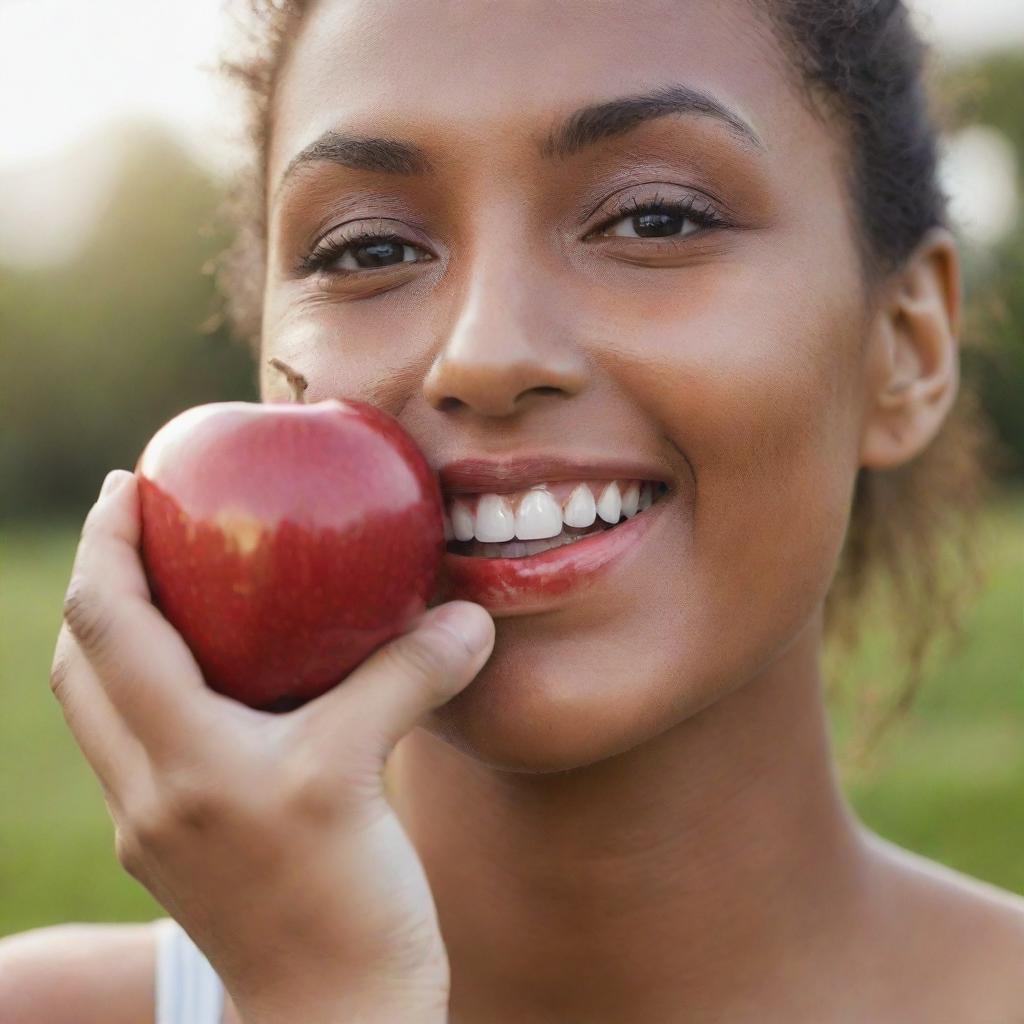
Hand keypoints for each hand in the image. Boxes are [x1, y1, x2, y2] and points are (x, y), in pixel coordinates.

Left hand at [50, 469, 493, 1023]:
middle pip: (79, 662)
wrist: (331, 1022)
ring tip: (163, 582)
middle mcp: (145, 790)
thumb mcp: (370, 779)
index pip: (106, 626)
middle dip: (97, 581)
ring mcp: (155, 823)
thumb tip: (468, 614)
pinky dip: (154, 687)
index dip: (107, 544)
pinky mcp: (180, 845)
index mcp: (178, 762)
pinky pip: (142, 741)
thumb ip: (411, 681)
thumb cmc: (346, 909)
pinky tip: (214, 673)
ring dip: (113, 635)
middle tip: (140, 520)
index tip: (129, 482)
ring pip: (100, 706)